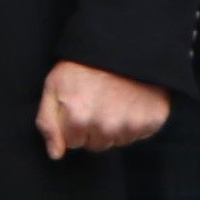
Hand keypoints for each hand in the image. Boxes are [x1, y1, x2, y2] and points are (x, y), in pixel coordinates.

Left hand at [37, 61, 171, 160]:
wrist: (124, 45)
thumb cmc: (84, 64)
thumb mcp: (54, 86)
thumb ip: (47, 123)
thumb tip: (56, 154)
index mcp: (78, 119)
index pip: (72, 143)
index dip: (73, 124)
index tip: (79, 105)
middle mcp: (105, 126)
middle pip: (95, 144)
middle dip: (93, 128)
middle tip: (97, 101)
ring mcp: (130, 125)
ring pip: (116, 141)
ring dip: (113, 126)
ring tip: (113, 100)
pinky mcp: (152, 122)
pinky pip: (137, 135)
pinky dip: (133, 122)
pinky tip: (130, 102)